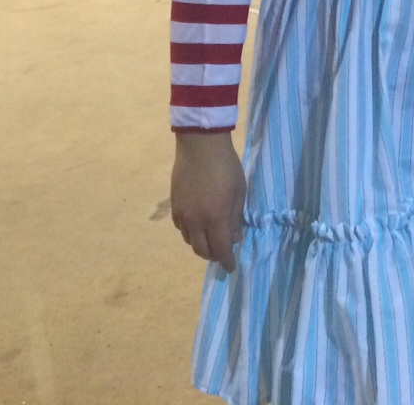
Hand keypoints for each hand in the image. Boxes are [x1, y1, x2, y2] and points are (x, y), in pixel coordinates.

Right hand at [171, 131, 245, 271]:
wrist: (200, 146)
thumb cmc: (226, 167)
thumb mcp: (240, 191)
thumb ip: (236, 217)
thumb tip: (235, 238)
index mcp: (214, 218)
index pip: (220, 249)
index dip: (226, 261)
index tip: (231, 267)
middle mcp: (195, 221)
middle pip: (202, 250)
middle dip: (213, 256)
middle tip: (222, 254)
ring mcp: (182, 214)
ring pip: (190, 241)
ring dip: (201, 245)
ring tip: (211, 241)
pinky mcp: (173, 205)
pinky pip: (181, 229)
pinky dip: (190, 233)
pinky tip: (198, 226)